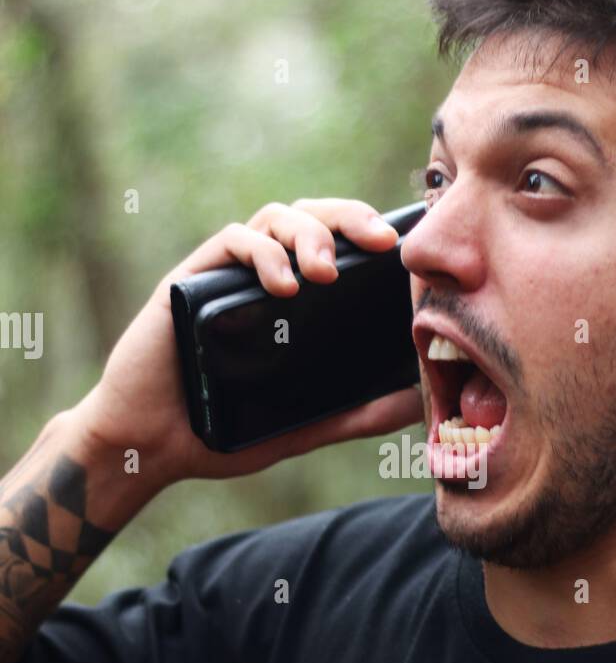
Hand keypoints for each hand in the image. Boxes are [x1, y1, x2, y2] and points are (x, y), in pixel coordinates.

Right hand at [74, 199, 422, 487]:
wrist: (151, 445)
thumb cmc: (221, 432)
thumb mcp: (304, 426)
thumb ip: (357, 415)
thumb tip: (417, 402)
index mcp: (293, 302)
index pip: (338, 243)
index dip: (371, 231)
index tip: (405, 248)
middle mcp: (262, 277)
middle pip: (312, 217)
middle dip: (350, 218)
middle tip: (381, 242)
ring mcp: (226, 275)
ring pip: (275, 218)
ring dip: (309, 235)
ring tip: (327, 273)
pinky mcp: (191, 280)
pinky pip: (231, 242)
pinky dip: (262, 255)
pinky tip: (284, 287)